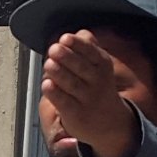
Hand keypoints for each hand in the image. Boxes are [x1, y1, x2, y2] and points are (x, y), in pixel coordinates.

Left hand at [42, 31, 140, 156]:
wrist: (110, 123)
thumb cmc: (97, 86)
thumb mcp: (99, 66)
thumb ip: (89, 47)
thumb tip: (80, 33)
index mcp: (103, 65)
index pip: (91, 52)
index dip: (77, 44)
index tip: (65, 38)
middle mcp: (97, 82)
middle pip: (81, 67)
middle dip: (67, 57)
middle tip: (53, 49)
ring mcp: (87, 99)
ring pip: (71, 84)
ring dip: (59, 73)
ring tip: (48, 64)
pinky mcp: (76, 114)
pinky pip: (64, 102)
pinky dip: (55, 93)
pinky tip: (46, 84)